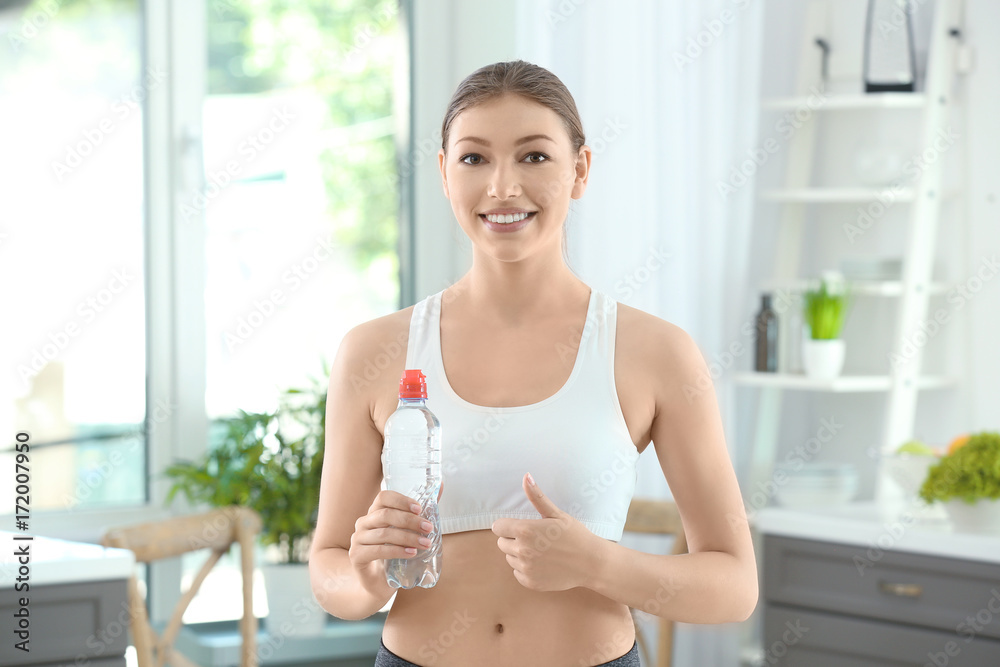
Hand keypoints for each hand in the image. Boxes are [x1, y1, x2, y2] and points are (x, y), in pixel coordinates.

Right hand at [349, 490, 432, 573]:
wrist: (377, 581)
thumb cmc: (393, 551)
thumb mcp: (406, 532)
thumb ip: (420, 512)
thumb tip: (441, 486)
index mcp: (375, 512)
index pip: (384, 497)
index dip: (402, 500)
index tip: (420, 509)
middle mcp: (363, 522)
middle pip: (386, 515)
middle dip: (410, 521)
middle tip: (429, 528)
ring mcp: (358, 539)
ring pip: (384, 534)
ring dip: (408, 538)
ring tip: (425, 544)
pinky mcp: (356, 556)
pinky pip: (378, 551)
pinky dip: (397, 551)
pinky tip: (411, 553)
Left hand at [491, 473, 600, 591]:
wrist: (591, 563)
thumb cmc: (575, 535)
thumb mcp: (556, 514)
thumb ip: (537, 497)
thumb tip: (526, 476)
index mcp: (525, 530)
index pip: (497, 527)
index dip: (508, 526)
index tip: (521, 527)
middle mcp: (522, 550)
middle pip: (502, 543)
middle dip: (513, 539)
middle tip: (535, 539)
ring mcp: (525, 568)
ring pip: (510, 558)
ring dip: (519, 554)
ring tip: (541, 551)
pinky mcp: (530, 582)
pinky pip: (517, 573)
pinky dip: (526, 569)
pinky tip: (543, 564)